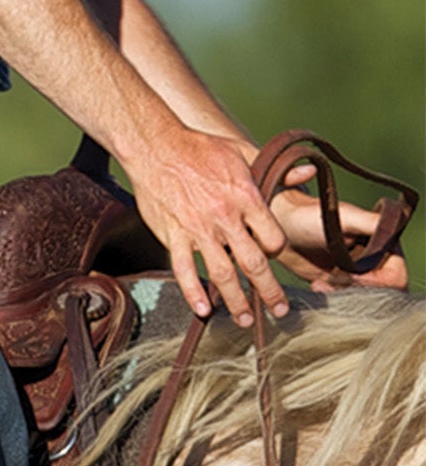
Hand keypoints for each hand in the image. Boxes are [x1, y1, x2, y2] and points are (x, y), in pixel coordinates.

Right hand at [121, 128, 288, 326]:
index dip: (276, 250)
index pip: (272, 236)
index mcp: (246, 197)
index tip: (273, 256)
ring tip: (244, 319)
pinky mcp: (174, 236)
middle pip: (253, 262)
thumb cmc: (200, 148)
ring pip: (222, 273)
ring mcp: (198, 230)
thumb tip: (308, 171)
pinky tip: (203, 309)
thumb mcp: (243, 152)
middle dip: (268, 290)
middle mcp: (225, 218)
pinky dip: (193, 292)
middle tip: (279, 310)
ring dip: (235, 300)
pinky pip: (185, 270)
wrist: (157, 147)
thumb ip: (276, 169)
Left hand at [268, 184, 409, 291]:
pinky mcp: (336, 281)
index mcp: (384, 243)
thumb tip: (391, 228)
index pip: (395, 277)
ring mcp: (356, 272)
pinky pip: (343, 299)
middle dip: (356, 291)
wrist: (280, 224)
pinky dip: (332, 296)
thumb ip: (371, 223)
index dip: (376, 283)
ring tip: (320, 283)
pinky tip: (316, 285)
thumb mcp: (344, 217)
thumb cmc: (310, 215)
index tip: (351, 276)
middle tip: (330, 281)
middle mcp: (375, 259)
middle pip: (380, 292)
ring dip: (342, 295)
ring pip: (362, 299)